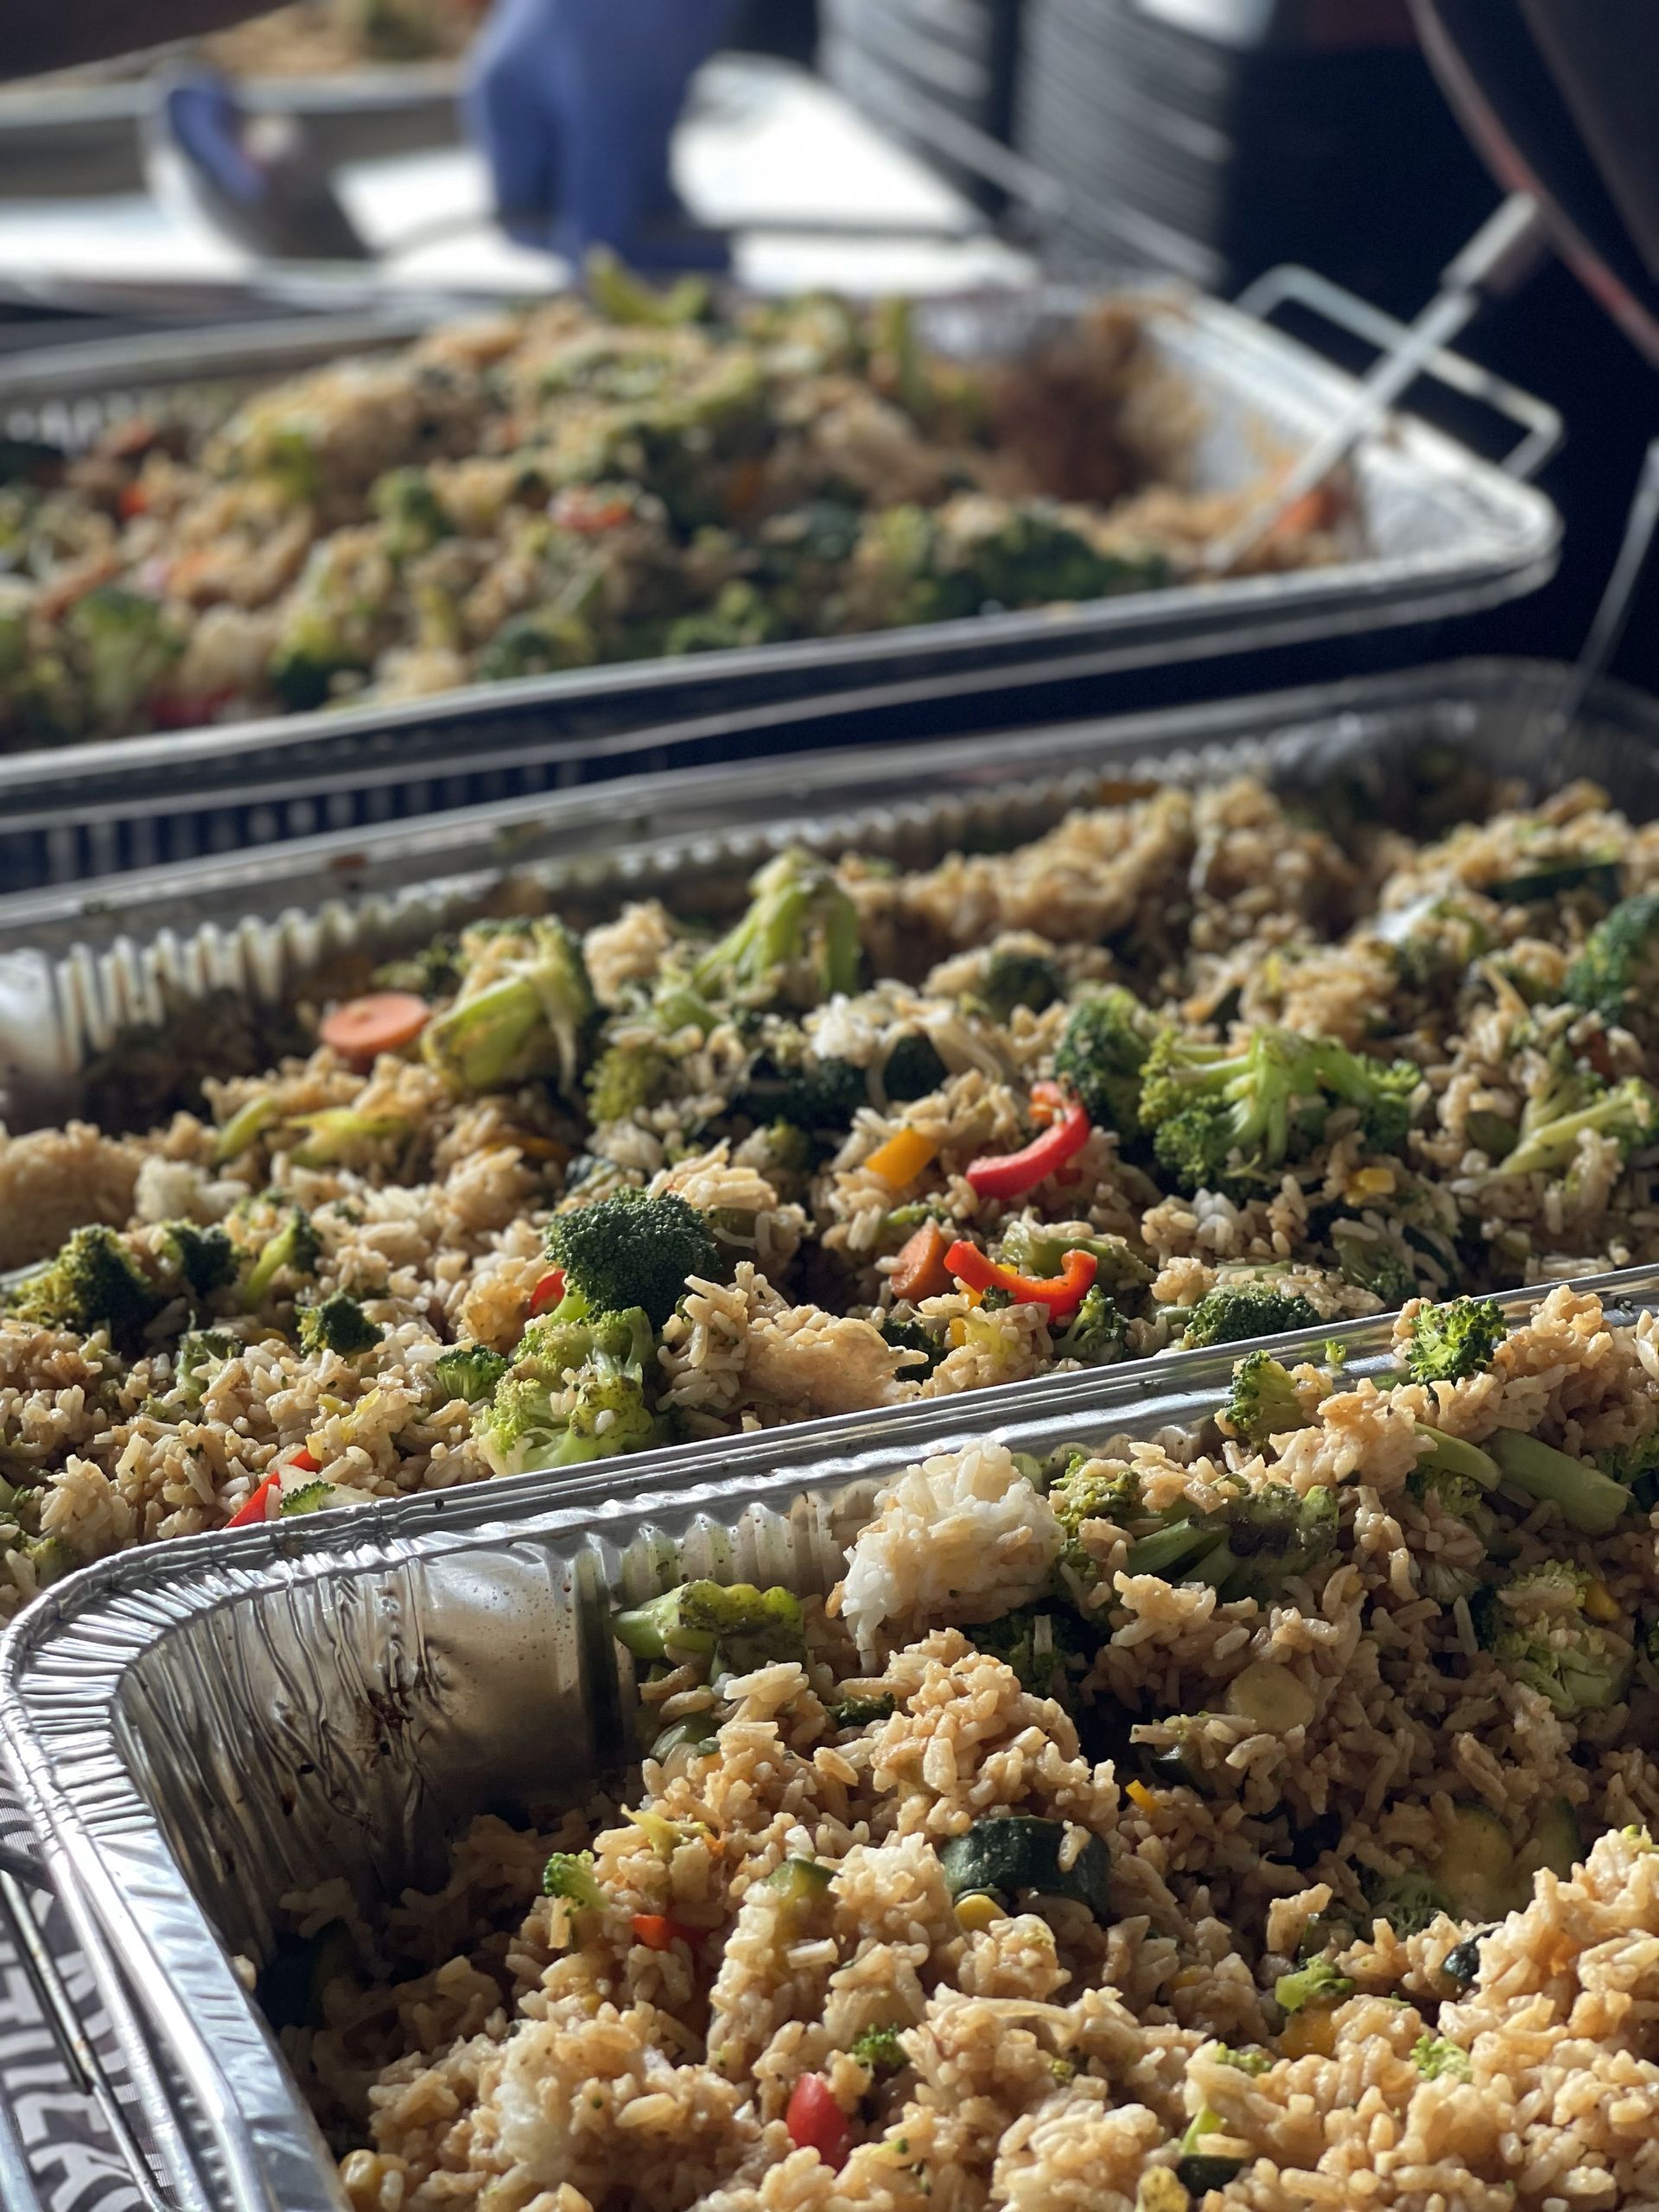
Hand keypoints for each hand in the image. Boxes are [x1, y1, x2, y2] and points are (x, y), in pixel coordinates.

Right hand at [466, 0, 739, 267]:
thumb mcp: (618, 100)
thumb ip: (597, 193)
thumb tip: (585, 280)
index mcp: (507, 106)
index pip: (524, 226)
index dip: (582, 265)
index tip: (654, 286)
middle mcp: (532, 102)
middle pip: (570, 213)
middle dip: (633, 249)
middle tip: (706, 275)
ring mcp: (581, 90)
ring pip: (614, 193)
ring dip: (666, 230)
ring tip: (729, 252)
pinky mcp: (633, 79)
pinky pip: (645, 161)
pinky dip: (678, 193)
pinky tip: (723, 220)